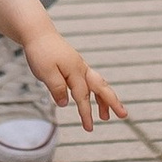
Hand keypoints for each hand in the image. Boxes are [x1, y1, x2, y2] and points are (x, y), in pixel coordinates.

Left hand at [22, 16, 123, 132]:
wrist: (38, 33)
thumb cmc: (40, 52)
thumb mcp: (45, 72)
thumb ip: (57, 88)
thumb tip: (66, 104)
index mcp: (75, 71)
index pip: (83, 96)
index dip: (86, 112)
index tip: (89, 127)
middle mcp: (81, 68)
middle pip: (101, 87)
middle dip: (112, 102)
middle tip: (123, 115)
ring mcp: (80, 66)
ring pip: (98, 84)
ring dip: (104, 99)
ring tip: (106, 115)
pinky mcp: (76, 65)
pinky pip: (90, 80)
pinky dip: (95, 91)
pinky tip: (93, 99)